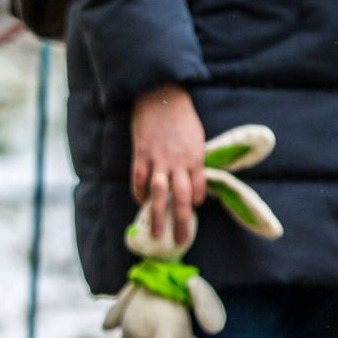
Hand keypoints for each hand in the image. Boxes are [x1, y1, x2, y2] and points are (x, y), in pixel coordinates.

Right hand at [131, 84, 205, 246]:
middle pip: (181, 198)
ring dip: (158, 217)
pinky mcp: (141, 155)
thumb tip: (192, 180)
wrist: (160, 96)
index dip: (196, 202)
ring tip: (156, 234)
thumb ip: (194, 160)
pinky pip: (140, 180)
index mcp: (195, 157)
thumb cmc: (182, 117)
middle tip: (180, 241)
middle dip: (181, 222)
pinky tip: (140, 202)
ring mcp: (158, 160)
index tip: (193, 211)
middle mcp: (178, 163)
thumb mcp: (196, 137)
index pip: (198, 188)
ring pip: (159, 194)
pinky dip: (140, 193)